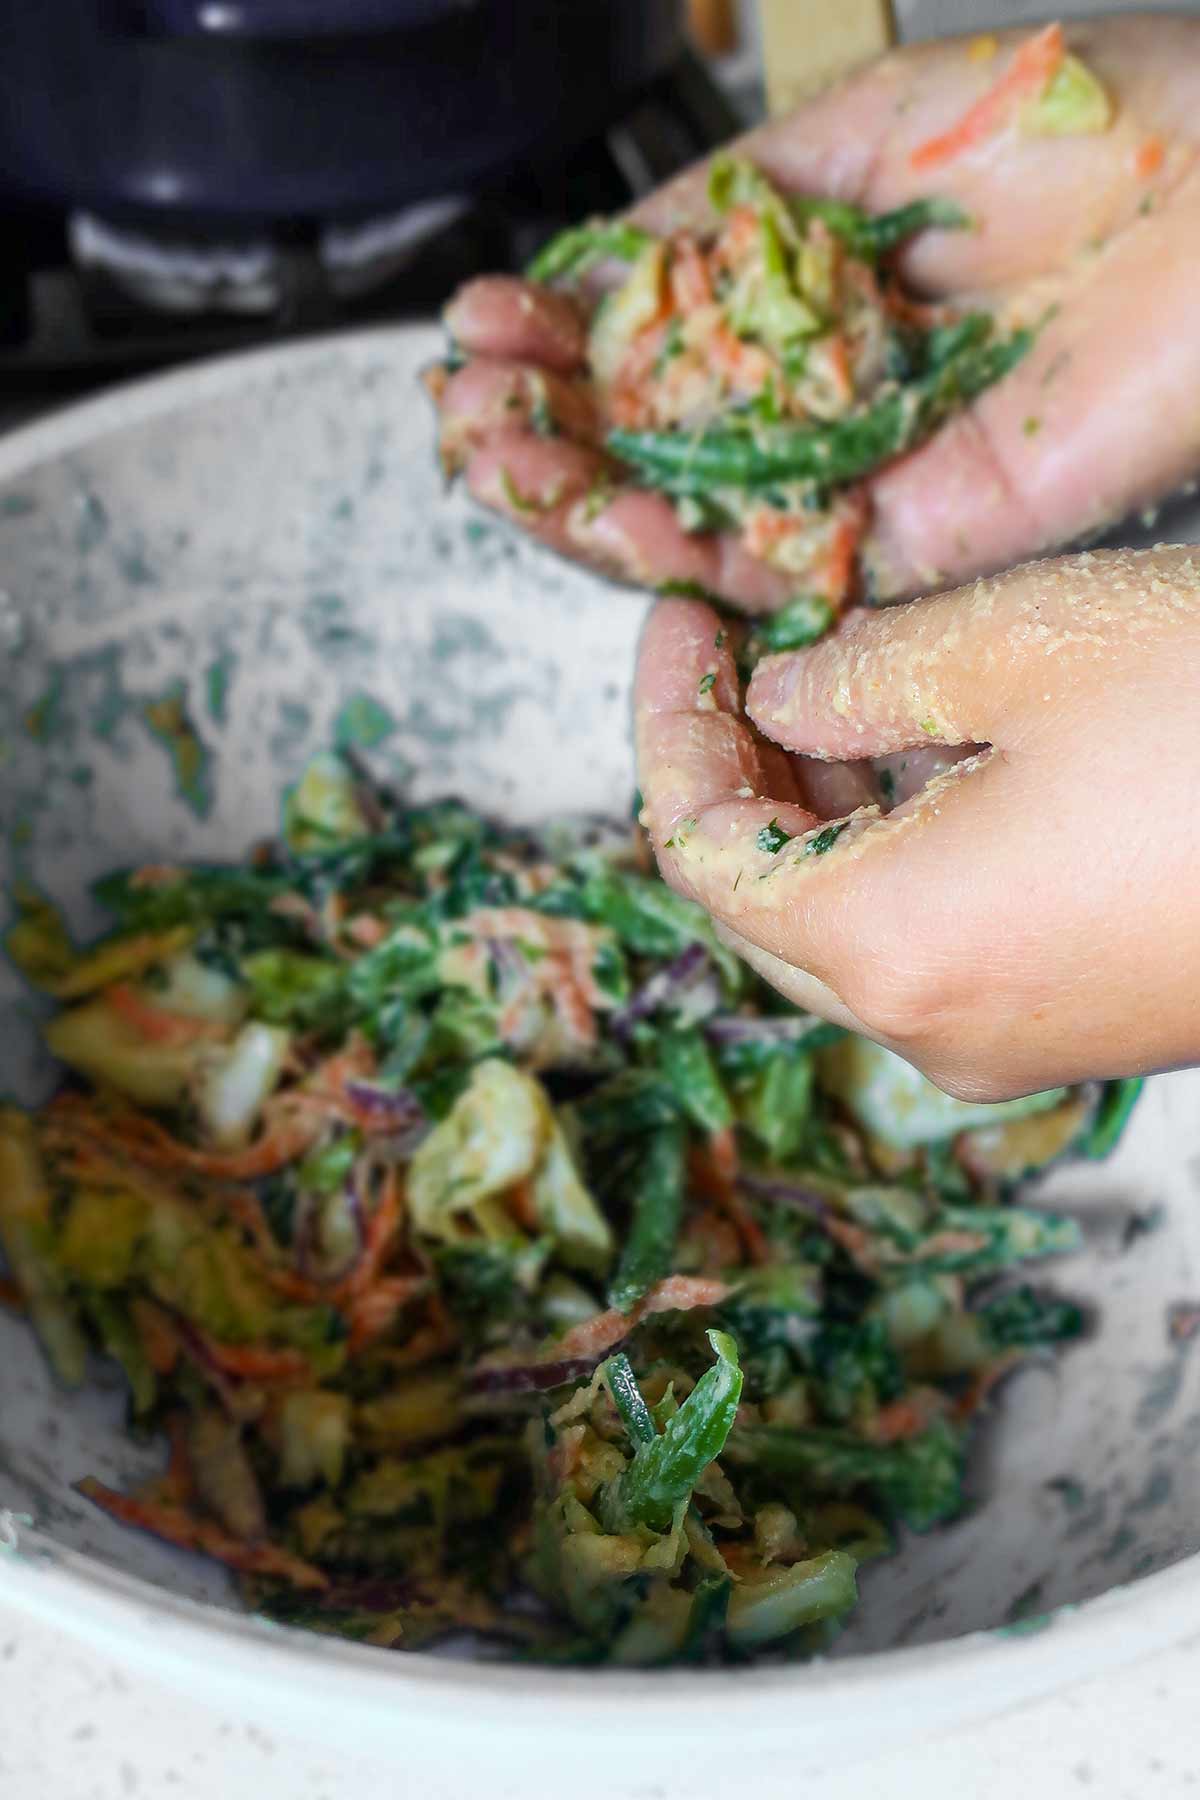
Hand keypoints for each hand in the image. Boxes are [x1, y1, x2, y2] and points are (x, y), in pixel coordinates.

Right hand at [431, 14, 1199, 610]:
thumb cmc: (1087, 131)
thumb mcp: (866, 132)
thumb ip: (732, 202)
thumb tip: (611, 255)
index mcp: (813, 304)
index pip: (654, 346)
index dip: (559, 339)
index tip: (484, 316)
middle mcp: (826, 404)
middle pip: (652, 448)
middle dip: (543, 428)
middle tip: (462, 406)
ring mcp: (863, 479)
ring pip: (692, 522)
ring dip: (577, 500)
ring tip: (489, 456)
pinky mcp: (913, 544)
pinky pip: (777, 569)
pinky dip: (682, 554)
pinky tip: (601, 511)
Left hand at [634, 547, 1199, 1099]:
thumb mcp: (1024, 644)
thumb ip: (860, 674)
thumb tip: (780, 696)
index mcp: (887, 945)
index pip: (698, 848)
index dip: (667, 724)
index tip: (677, 623)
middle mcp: (936, 1028)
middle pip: (761, 903)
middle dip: (732, 771)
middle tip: (734, 652)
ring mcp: (1014, 1043)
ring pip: (848, 928)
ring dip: (816, 810)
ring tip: (826, 682)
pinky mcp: (1081, 1024)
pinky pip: (940, 943)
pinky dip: (900, 851)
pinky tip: (928, 752)